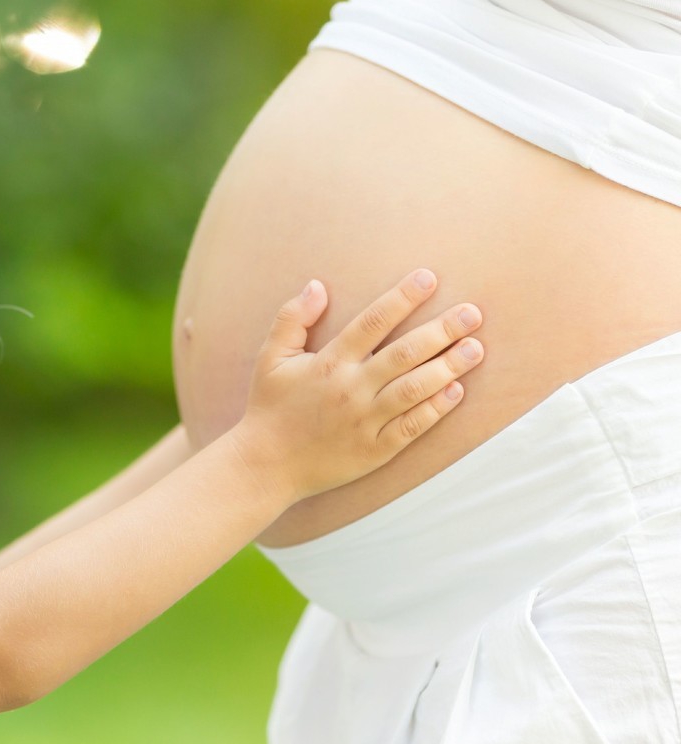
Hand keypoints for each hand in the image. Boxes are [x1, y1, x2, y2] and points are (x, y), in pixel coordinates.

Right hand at [233, 269, 482, 499]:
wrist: (266, 465)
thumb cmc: (269, 407)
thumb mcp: (269, 358)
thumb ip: (292, 319)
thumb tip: (317, 286)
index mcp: (329, 362)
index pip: (373, 322)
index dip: (403, 297)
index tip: (429, 278)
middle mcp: (351, 389)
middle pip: (405, 353)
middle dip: (442, 330)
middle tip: (473, 313)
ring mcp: (366, 421)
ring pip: (415, 389)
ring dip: (449, 366)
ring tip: (476, 349)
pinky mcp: (375, 450)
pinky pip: (412, 426)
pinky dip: (437, 409)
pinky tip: (458, 391)